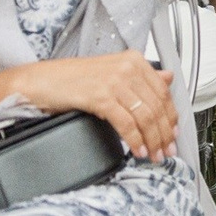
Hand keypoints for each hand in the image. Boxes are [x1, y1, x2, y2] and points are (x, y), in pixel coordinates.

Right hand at [11, 50, 176, 161]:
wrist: (42, 81)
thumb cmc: (74, 79)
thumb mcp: (112, 73)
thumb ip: (141, 77)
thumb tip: (167, 78)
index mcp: (134, 61)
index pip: (163, 92)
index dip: (171, 116)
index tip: (173, 134)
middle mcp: (128, 68)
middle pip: (157, 106)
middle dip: (165, 133)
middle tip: (167, 150)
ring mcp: (114, 82)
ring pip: (145, 116)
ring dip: (153, 140)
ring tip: (154, 154)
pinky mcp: (101, 97)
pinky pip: (126, 123)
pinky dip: (135, 140)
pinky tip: (137, 150)